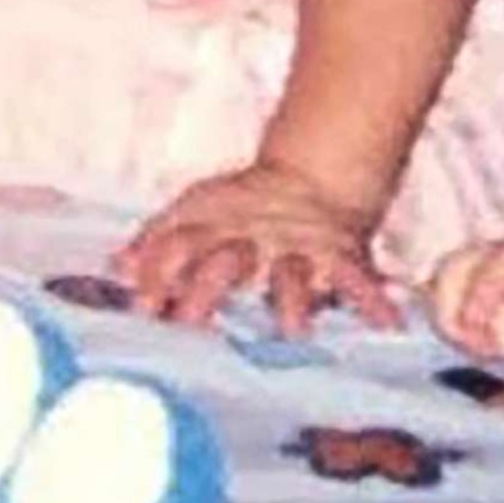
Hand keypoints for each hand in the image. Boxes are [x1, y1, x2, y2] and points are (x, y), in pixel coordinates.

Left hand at [117, 160, 396, 335]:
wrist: (314, 176)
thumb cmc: (242, 206)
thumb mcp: (194, 210)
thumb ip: (157, 240)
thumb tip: (117, 265)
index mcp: (214, 225)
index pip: (178, 243)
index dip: (156, 270)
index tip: (139, 307)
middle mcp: (252, 237)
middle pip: (224, 261)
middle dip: (207, 290)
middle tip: (190, 324)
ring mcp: (296, 246)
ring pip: (290, 271)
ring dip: (291, 297)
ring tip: (292, 326)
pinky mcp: (336, 254)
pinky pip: (357, 279)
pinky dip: (373, 300)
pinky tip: (386, 324)